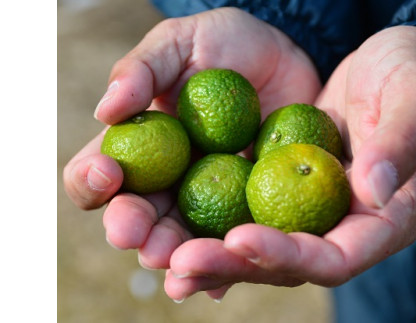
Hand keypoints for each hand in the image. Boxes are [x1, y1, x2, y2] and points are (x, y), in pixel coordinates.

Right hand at [63, 8, 319, 273]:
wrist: (285, 58)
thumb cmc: (227, 45)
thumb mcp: (181, 43)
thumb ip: (142, 69)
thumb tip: (105, 112)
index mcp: (141, 148)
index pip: (100, 175)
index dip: (93, 181)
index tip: (108, 174)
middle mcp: (169, 182)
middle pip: (141, 219)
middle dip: (137, 233)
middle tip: (143, 240)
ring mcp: (210, 199)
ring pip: (186, 241)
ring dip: (181, 259)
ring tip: (182, 270)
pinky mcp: (251, 209)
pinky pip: (237, 243)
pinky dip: (230, 264)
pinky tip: (225, 282)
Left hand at [164, 26, 415, 301]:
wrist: (390, 62)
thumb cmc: (413, 74)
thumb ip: (401, 141)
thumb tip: (372, 189)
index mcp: (385, 220)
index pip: (335, 258)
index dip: (286, 255)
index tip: (239, 237)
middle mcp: (345, 228)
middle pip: (286, 265)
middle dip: (232, 265)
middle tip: (178, 262)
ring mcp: (313, 211)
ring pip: (259, 248)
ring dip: (210, 255)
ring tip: (159, 256)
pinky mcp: (286, 190)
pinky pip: (247, 214)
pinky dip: (210, 224)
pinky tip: (172, 227)